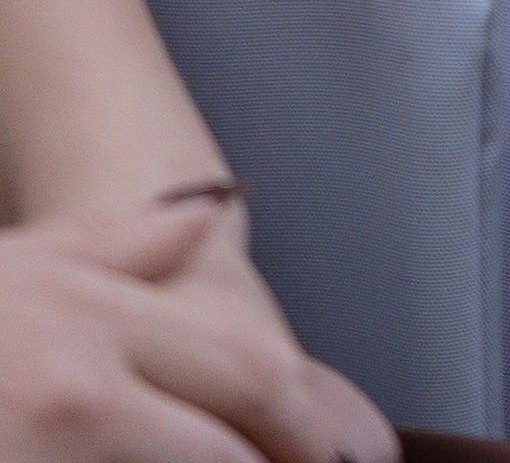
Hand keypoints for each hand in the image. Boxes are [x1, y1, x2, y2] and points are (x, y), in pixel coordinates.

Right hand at [0, 196, 396, 462]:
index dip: (304, 423)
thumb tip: (210, 215)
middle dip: (280, 460)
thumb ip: (121, 247)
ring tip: (264, 461)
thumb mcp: (27, 269)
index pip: (246, 371)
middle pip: (227, 452)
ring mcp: (56, 454)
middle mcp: (85, 391)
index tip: (335, 454)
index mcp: (96, 321)